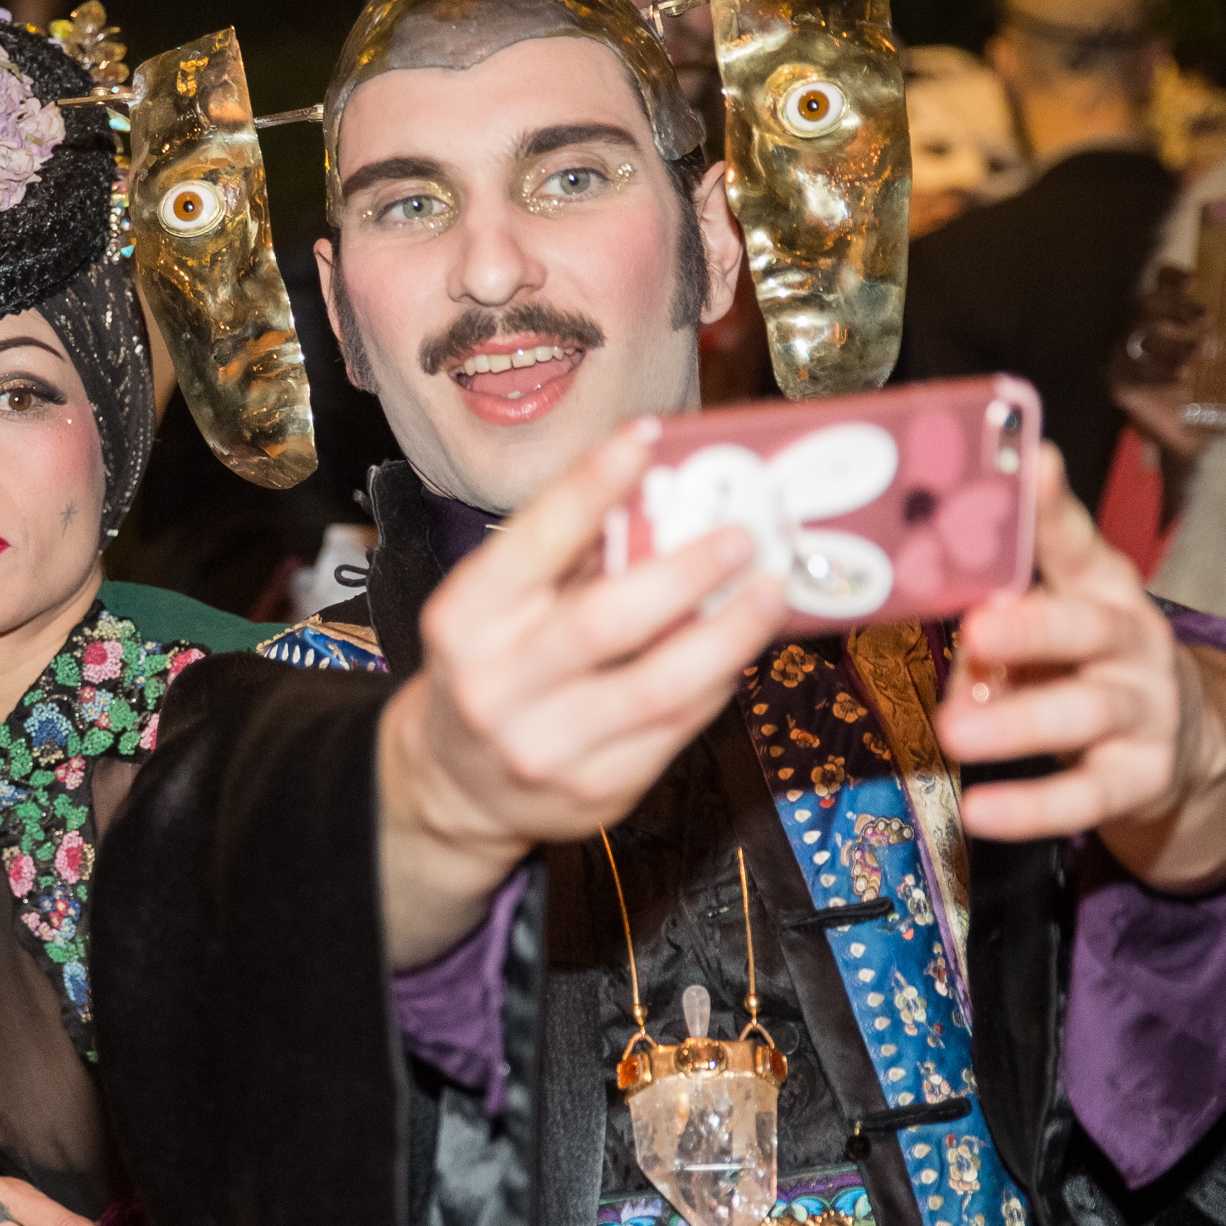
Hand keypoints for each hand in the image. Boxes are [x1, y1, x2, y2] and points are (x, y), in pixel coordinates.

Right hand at [376, 422, 785, 964]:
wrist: (455, 786)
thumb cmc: (492, 671)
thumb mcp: (496, 610)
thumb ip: (565, 559)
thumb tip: (659, 490)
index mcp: (464, 620)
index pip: (535, 541)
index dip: (593, 483)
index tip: (647, 434)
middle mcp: (496, 685)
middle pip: (606, 620)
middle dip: (686, 570)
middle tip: (742, 535)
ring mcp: (545, 746)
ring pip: (658, 685)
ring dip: (729, 633)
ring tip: (770, 592)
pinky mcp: (594, 791)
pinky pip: (674, 730)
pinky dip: (717, 683)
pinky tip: (738, 650)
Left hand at [937, 456, 1225, 892]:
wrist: (1181, 741)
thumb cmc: (1082, 663)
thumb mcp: (1051, 619)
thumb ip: (996, 611)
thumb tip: (943, 625)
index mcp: (1100, 587)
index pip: (1075, 542)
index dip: (1053, 507)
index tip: (1033, 463)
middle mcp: (1129, 640)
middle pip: (1087, 628)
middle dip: (1033, 627)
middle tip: (978, 627)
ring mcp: (1142, 710)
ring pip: (1082, 713)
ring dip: (1018, 722)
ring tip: (955, 732)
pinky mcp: (1139, 778)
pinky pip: (1084, 796)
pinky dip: (1032, 807)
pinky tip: (981, 813)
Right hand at [1106, 266, 1206, 460]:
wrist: (1197, 437)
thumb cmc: (1218, 388)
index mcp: (1172, 314)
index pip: (1163, 282)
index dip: (1173, 276)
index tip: (1195, 279)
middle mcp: (1146, 329)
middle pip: (1148, 304)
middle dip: (1173, 307)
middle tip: (1203, 316)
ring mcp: (1129, 355)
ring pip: (1140, 337)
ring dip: (1169, 342)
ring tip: (1196, 352)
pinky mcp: (1122, 383)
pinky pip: (1134, 373)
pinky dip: (1156, 373)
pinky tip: (1177, 378)